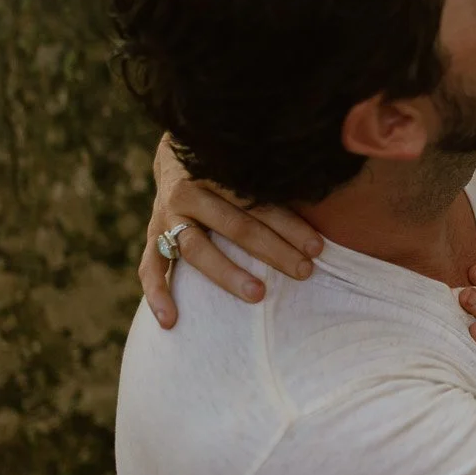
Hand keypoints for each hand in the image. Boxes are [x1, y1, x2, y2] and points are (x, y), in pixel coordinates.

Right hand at [138, 135, 325, 327]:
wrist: (177, 153)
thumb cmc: (228, 163)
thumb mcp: (246, 159)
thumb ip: (274, 175)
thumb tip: (325, 186)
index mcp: (217, 168)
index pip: (258, 201)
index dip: (290, 224)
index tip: (317, 247)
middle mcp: (189, 191)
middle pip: (234, 225)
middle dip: (272, 250)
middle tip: (303, 271)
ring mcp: (167, 214)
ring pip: (196, 248)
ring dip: (228, 274)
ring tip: (258, 295)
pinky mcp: (152, 234)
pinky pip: (150, 267)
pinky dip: (158, 294)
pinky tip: (171, 321)